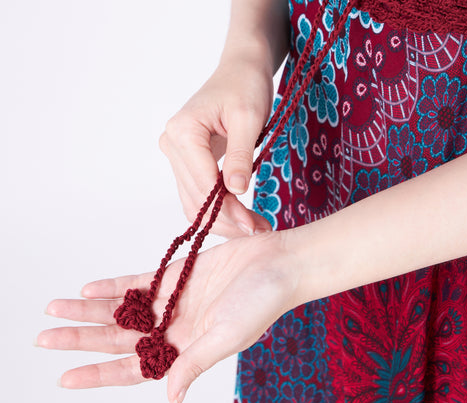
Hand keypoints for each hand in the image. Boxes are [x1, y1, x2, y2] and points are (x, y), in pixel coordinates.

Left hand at [37, 231, 297, 402]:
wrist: (278, 264)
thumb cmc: (262, 303)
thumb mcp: (227, 337)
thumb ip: (195, 364)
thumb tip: (171, 400)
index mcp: (186, 350)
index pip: (134, 369)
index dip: (99, 374)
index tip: (65, 377)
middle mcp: (175, 328)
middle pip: (119, 338)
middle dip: (83, 338)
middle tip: (44, 338)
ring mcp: (174, 301)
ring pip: (123, 308)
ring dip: (91, 310)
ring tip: (57, 308)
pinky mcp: (178, 274)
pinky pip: (139, 281)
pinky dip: (115, 285)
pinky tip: (90, 288)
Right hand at [159, 57, 273, 237]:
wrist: (240, 71)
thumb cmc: (245, 86)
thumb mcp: (249, 118)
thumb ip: (240, 156)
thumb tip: (235, 192)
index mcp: (183, 132)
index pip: (203, 182)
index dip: (227, 209)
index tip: (252, 226)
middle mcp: (172, 145)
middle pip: (195, 198)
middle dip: (226, 220)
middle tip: (258, 231)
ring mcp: (178, 155)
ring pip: (194, 202)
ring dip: (222, 220)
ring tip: (253, 228)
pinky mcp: (188, 162)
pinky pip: (198, 194)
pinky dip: (218, 210)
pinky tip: (240, 217)